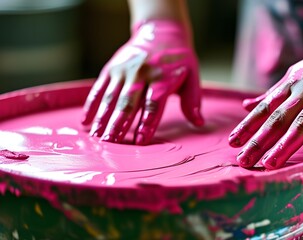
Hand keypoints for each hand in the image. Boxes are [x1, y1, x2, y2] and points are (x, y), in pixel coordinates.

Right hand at [82, 20, 203, 144]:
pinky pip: (99, 87)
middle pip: (128, 102)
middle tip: (110, 143)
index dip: (147, 123)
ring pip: (111, 97)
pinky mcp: (112, 68)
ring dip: (103, 118)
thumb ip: (193, 101)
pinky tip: (85, 121)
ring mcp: (124, 70)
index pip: (154, 104)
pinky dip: (91, 104)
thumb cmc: (178, 61)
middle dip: (119, 124)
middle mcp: (142, 74)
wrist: (161, 32)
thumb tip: (198, 123)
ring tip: (96, 137)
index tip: (141, 141)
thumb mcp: (192, 77)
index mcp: (162, 78)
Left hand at [229, 14, 302, 168]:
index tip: (232, 143)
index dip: (248, 125)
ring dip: (285, 143)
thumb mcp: (294, 77)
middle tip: (243, 160)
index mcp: (290, 87)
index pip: (265, 109)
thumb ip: (271, 94)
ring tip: (270, 163)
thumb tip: (245, 106)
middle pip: (279, 119)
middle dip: (259, 140)